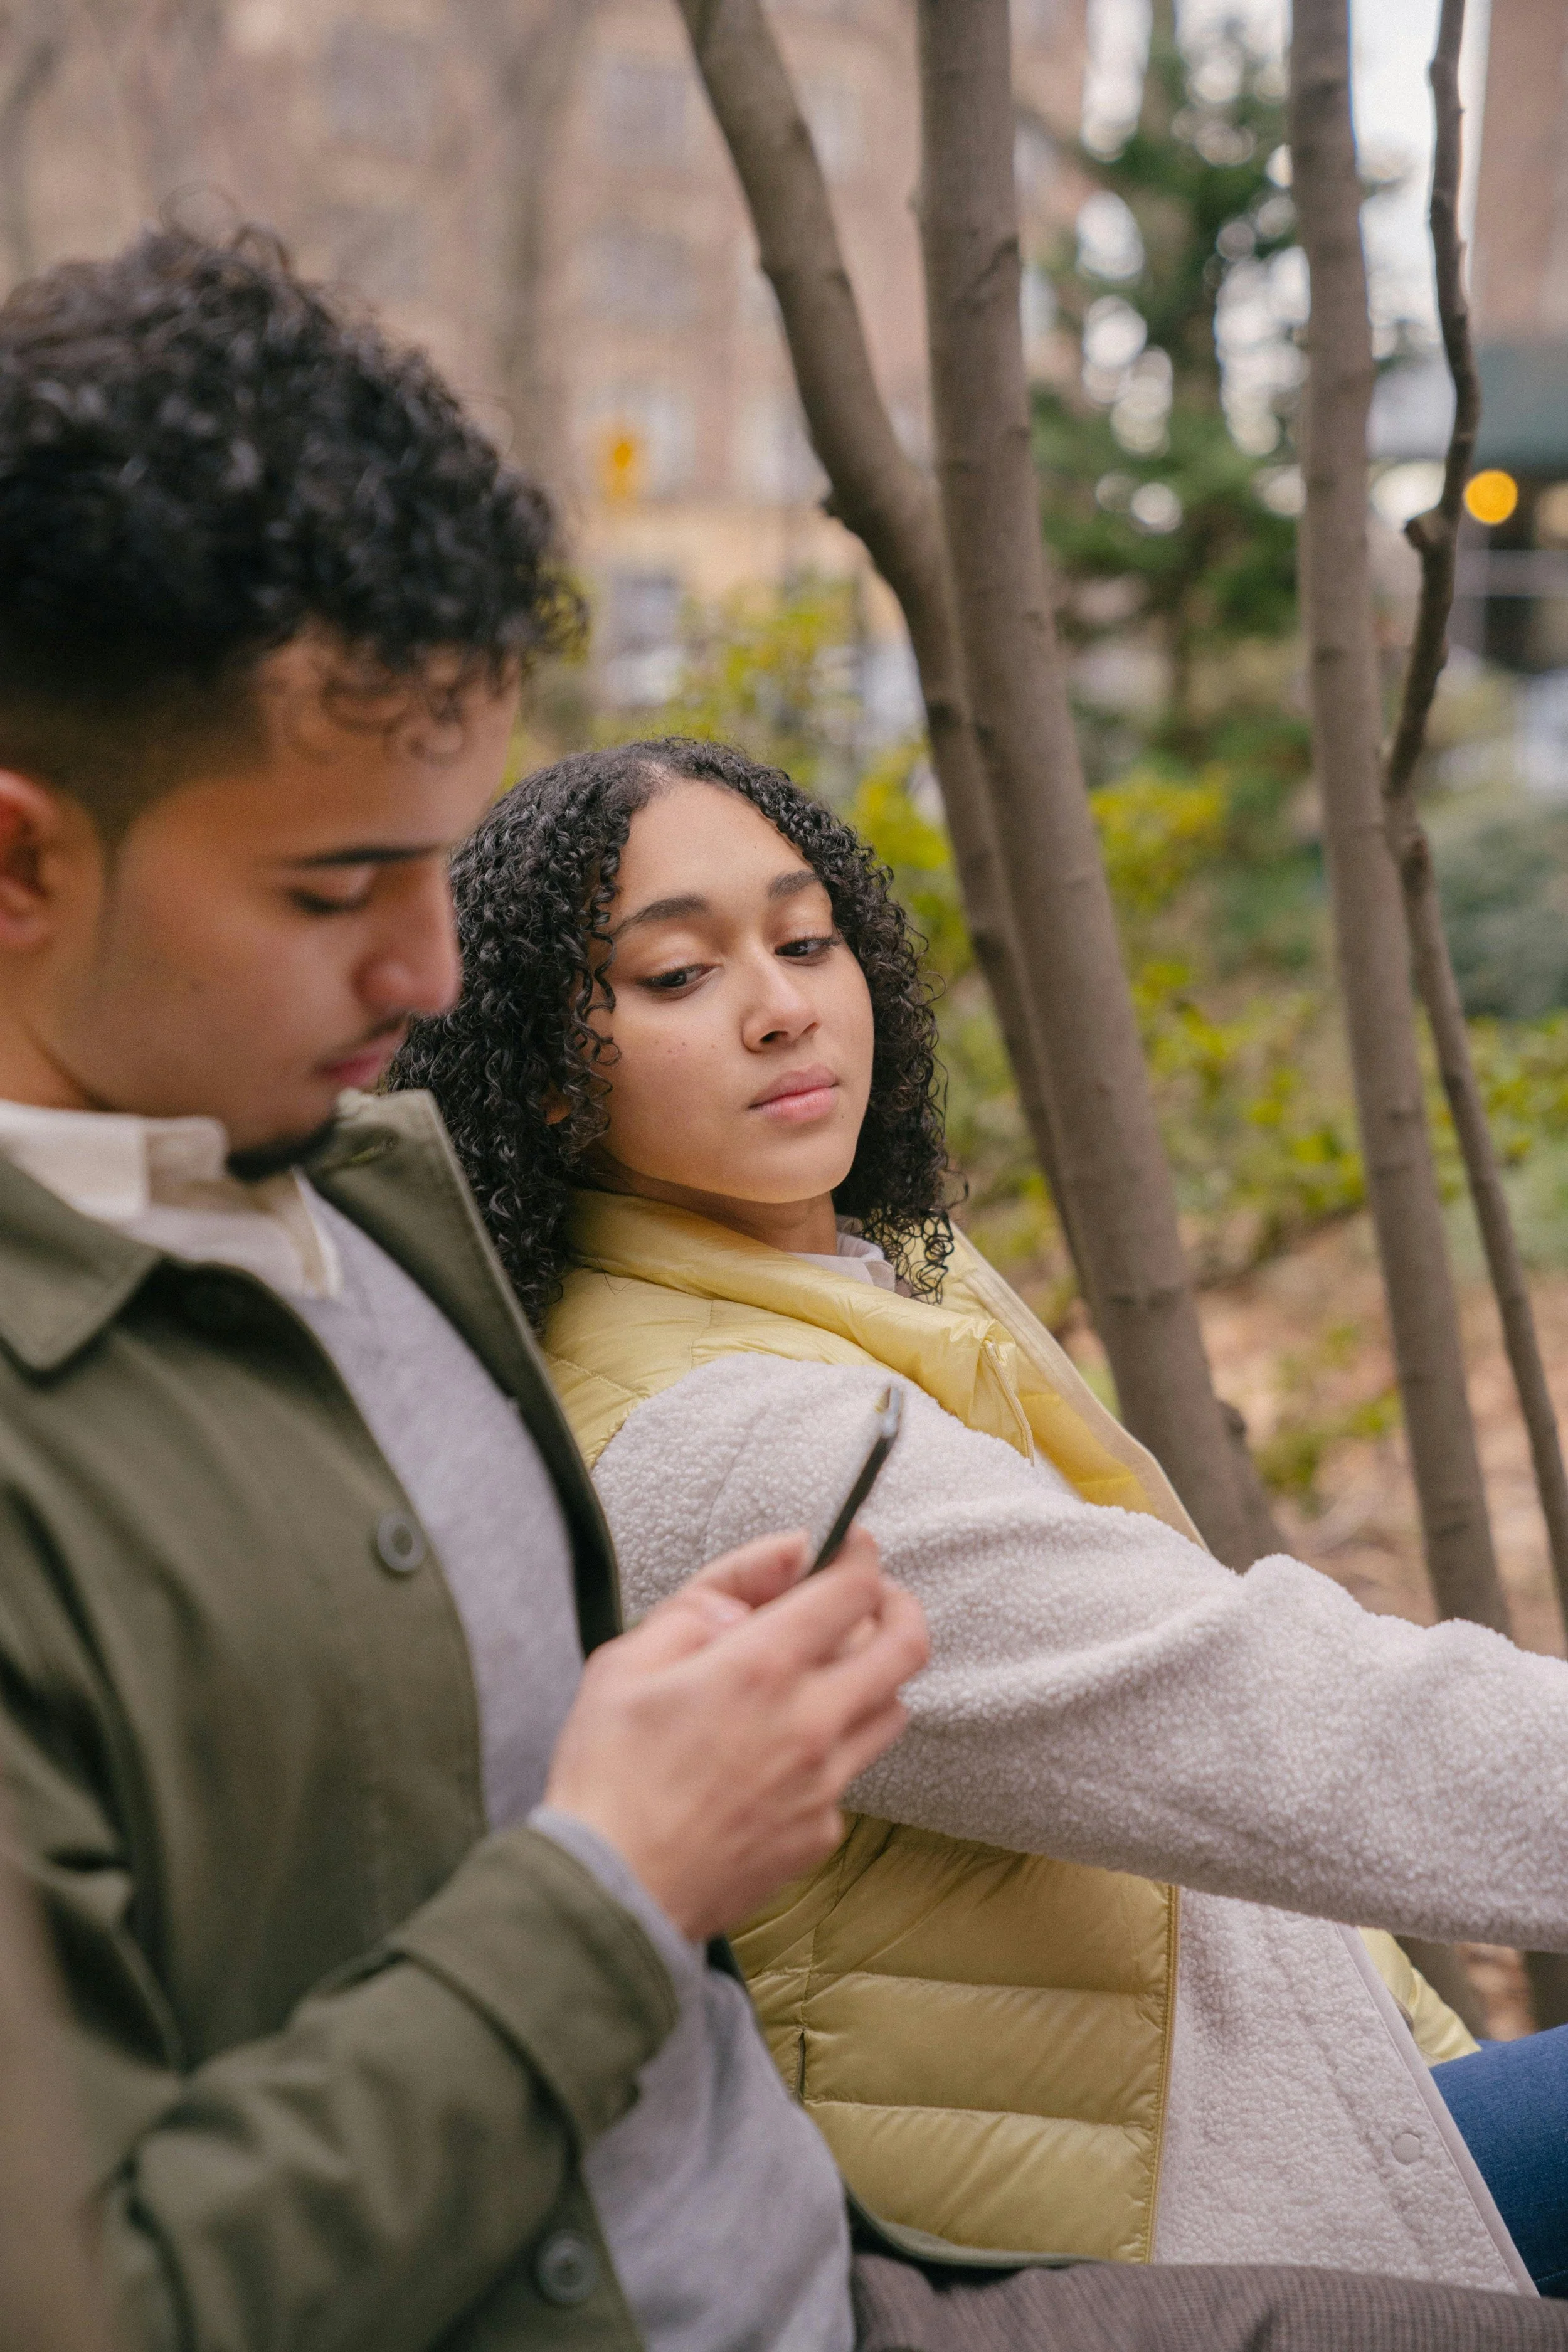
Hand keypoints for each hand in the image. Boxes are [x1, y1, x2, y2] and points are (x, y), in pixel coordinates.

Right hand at [544, 1526, 928, 1939]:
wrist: (610, 1894)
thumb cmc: (606, 1774)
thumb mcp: (629, 1659)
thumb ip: (712, 1594)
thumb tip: (788, 1555)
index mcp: (762, 1668)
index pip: (853, 1590)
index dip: (860, 1557)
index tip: (853, 1546)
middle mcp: (810, 1723)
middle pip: (906, 1645)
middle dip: (897, 1605)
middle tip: (873, 1597)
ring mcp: (824, 1784)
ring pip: (893, 1710)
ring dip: (874, 1677)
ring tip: (830, 1672)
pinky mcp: (822, 1833)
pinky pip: (851, 1774)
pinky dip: (832, 1749)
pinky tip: (781, 1754)